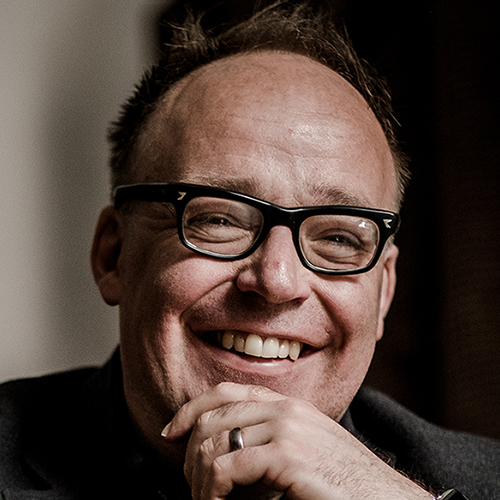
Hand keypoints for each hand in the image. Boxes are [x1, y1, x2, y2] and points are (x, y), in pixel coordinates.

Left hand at [162, 382, 432, 499]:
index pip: (226, 391)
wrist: (386, 498)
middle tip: (190, 484)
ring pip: (215, 442)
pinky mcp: (288, 455)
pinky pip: (228, 467)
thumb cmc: (345, 482)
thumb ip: (271, 440)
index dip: (192, 408)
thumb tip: (230, 451)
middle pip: (213, 416)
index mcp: (288, 404)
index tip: (171, 431)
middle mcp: (284, 409)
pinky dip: (213, 492)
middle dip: (189, 451)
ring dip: (200, 478)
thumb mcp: (305, 450)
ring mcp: (287, 428)